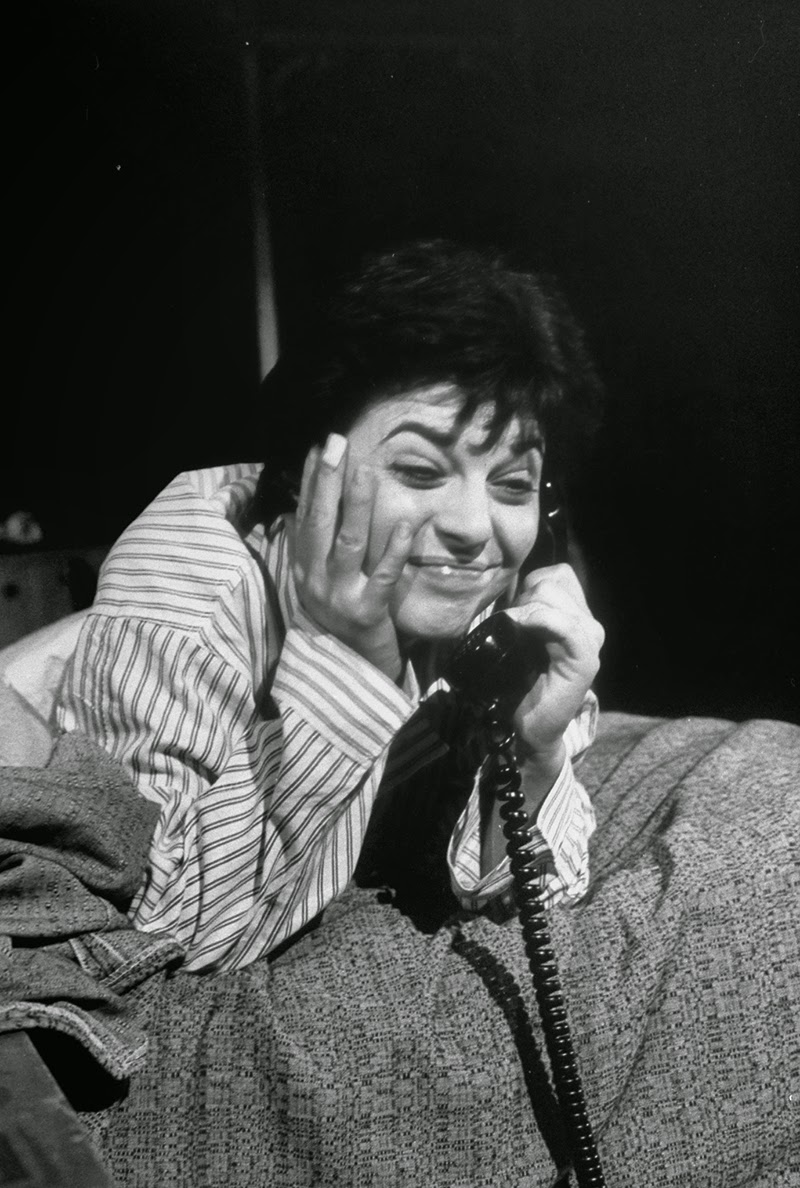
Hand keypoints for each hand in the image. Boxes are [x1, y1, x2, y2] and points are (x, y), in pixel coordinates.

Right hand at [290, 435, 414, 680]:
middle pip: (320, 523)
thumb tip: (303, 507)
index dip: (309, 481)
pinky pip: (383, 576)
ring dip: (358, 505)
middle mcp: (317, 581)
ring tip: (366, 471)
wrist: (354, 671)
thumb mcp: (320, 583)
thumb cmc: (342, 620)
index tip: (317, 448)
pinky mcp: (368, 613)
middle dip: (326, 481)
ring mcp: (341, 597)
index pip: (305, 516)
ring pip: (348, 544)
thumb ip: (315, 548)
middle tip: (335, 443)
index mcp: (304, 570)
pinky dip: (396, 549)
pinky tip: (408, 524)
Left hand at [504, 563, 603, 767]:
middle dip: (523, 599)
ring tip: (516, 635)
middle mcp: (589, 624)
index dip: (529, 586)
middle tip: (512, 629)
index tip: (514, 613)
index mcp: (577, 616)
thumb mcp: (521, 637)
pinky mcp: (585, 659)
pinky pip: (564, 624)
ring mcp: (590, 640)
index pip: (556, 574)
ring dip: (524, 610)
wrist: (531, 726)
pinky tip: (521, 629)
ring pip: (552, 595)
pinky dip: (538, 620)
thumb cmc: (520, 681)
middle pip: (550, 582)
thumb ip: (524, 610)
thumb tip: (507, 584)